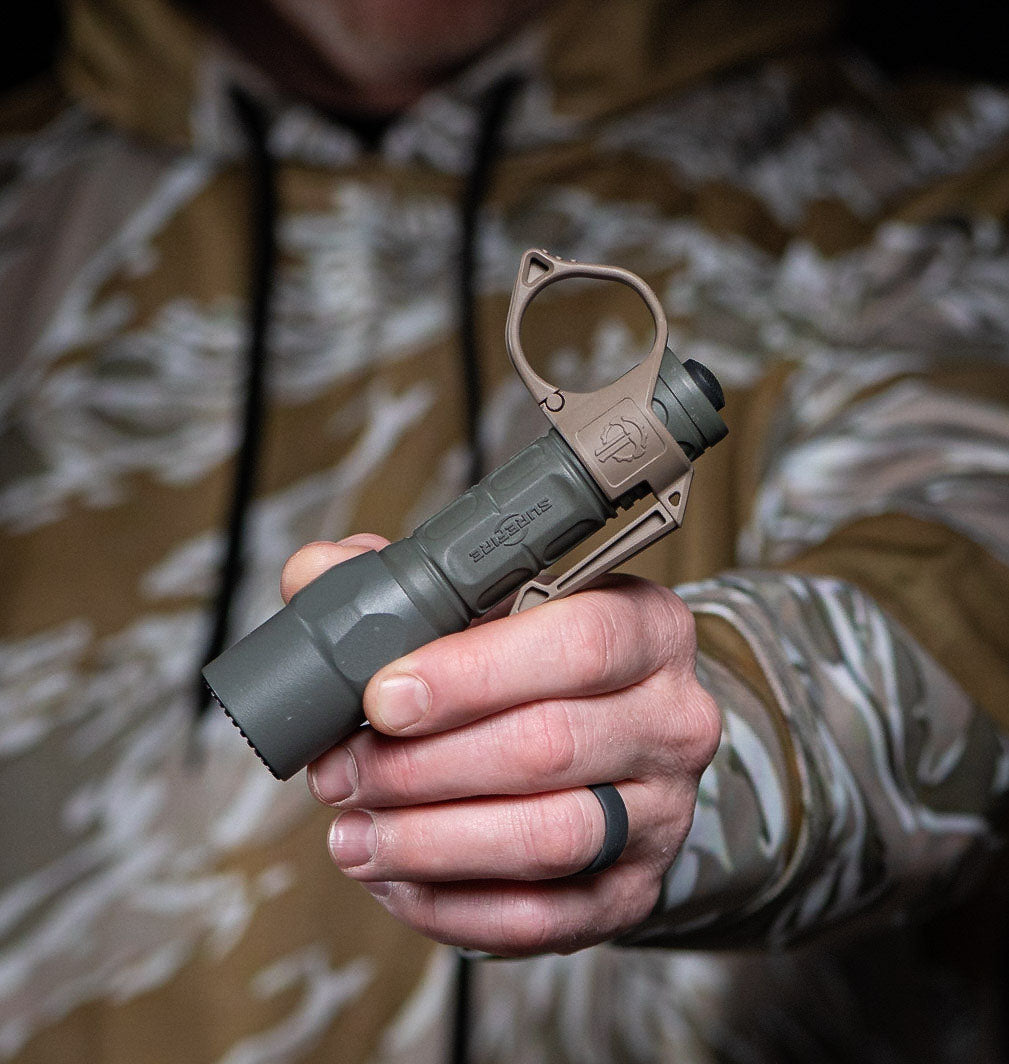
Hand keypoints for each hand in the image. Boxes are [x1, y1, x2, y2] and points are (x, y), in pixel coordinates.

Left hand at [285, 535, 720, 956]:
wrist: (618, 742)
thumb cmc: (541, 665)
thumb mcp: (492, 603)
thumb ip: (403, 583)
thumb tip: (316, 576)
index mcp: (645, 627)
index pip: (577, 642)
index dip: (471, 674)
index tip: (382, 698)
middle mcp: (672, 717)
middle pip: (548, 746)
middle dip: (422, 767)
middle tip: (341, 771)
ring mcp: (662, 810)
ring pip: (547, 838)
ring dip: (430, 842)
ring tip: (353, 835)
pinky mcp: (635, 887)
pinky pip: (544, 916)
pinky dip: (455, 906)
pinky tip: (396, 880)